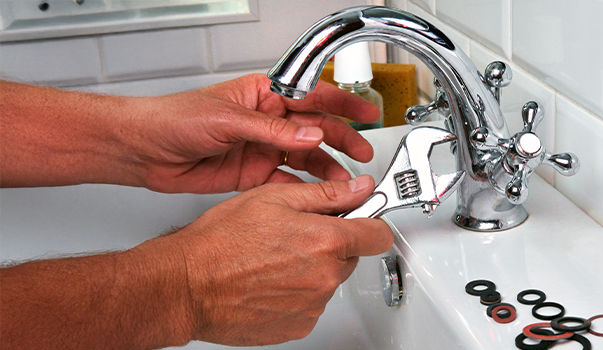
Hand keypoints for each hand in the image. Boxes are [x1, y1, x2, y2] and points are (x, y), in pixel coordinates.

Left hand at [128, 74, 379, 192]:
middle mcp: (267, 121)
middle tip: (363, 153)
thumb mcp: (227, 119)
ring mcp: (262, 148)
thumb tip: (312, 133)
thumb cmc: (174, 119)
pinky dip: (303, 189)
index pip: (311, 95)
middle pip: (315, 129)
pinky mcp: (253, 174)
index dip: (342, 103)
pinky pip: (287, 181)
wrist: (144, 151)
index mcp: (263, 96)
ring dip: (327, 168)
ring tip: (346, 181)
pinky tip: (317, 197)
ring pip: (306, 157)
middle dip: (342, 140)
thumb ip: (273, 129)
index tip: (367, 113)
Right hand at [132, 175, 392, 344]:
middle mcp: (324, 277)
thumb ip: (326, 194)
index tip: (361, 218)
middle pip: (351, 257)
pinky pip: (311, 304)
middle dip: (332, 244)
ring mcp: (312, 305)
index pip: (379, 235)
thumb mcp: (274, 198)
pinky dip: (297, 293)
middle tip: (296, 235)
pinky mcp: (298, 326)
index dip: (370, 222)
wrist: (186, 285)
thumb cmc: (219, 242)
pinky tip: (269, 280)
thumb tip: (360, 188)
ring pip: (329, 280)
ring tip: (274, 258)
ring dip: (313, 269)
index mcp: (325, 241)